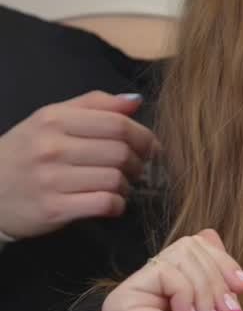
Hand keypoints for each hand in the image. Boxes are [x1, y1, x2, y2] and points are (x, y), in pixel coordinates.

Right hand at [0, 91, 157, 239]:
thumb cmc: (24, 152)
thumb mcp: (50, 118)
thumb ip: (94, 105)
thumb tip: (135, 101)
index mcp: (54, 119)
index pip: (117, 124)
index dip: (143, 136)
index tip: (150, 146)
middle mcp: (52, 147)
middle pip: (120, 152)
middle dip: (139, 162)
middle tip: (138, 168)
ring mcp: (51, 179)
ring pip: (115, 179)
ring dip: (127, 185)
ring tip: (121, 185)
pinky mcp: (53, 209)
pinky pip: (103, 204)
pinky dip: (117, 204)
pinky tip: (111, 202)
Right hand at [102, 229, 242, 310]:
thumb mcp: (223, 300)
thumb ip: (212, 267)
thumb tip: (206, 232)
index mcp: (163, 289)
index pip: (194, 245)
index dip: (223, 262)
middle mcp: (141, 289)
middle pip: (188, 244)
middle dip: (216, 278)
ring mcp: (127, 294)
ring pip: (180, 254)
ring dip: (206, 292)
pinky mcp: (120, 301)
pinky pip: (166, 271)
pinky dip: (188, 296)